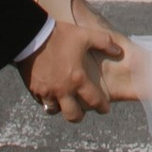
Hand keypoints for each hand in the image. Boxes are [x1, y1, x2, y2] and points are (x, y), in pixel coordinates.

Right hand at [22, 6, 124, 122]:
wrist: (31, 36)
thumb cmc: (60, 36)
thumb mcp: (85, 35)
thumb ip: (105, 42)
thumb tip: (119, 51)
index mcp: (78, 79)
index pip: (94, 100)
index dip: (102, 107)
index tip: (105, 109)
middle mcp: (63, 90)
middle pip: (73, 115)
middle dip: (79, 116)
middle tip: (82, 112)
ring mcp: (47, 91)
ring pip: (55, 110)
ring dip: (61, 108)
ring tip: (64, 103)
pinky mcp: (34, 88)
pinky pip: (42, 101)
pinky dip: (47, 100)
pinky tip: (50, 95)